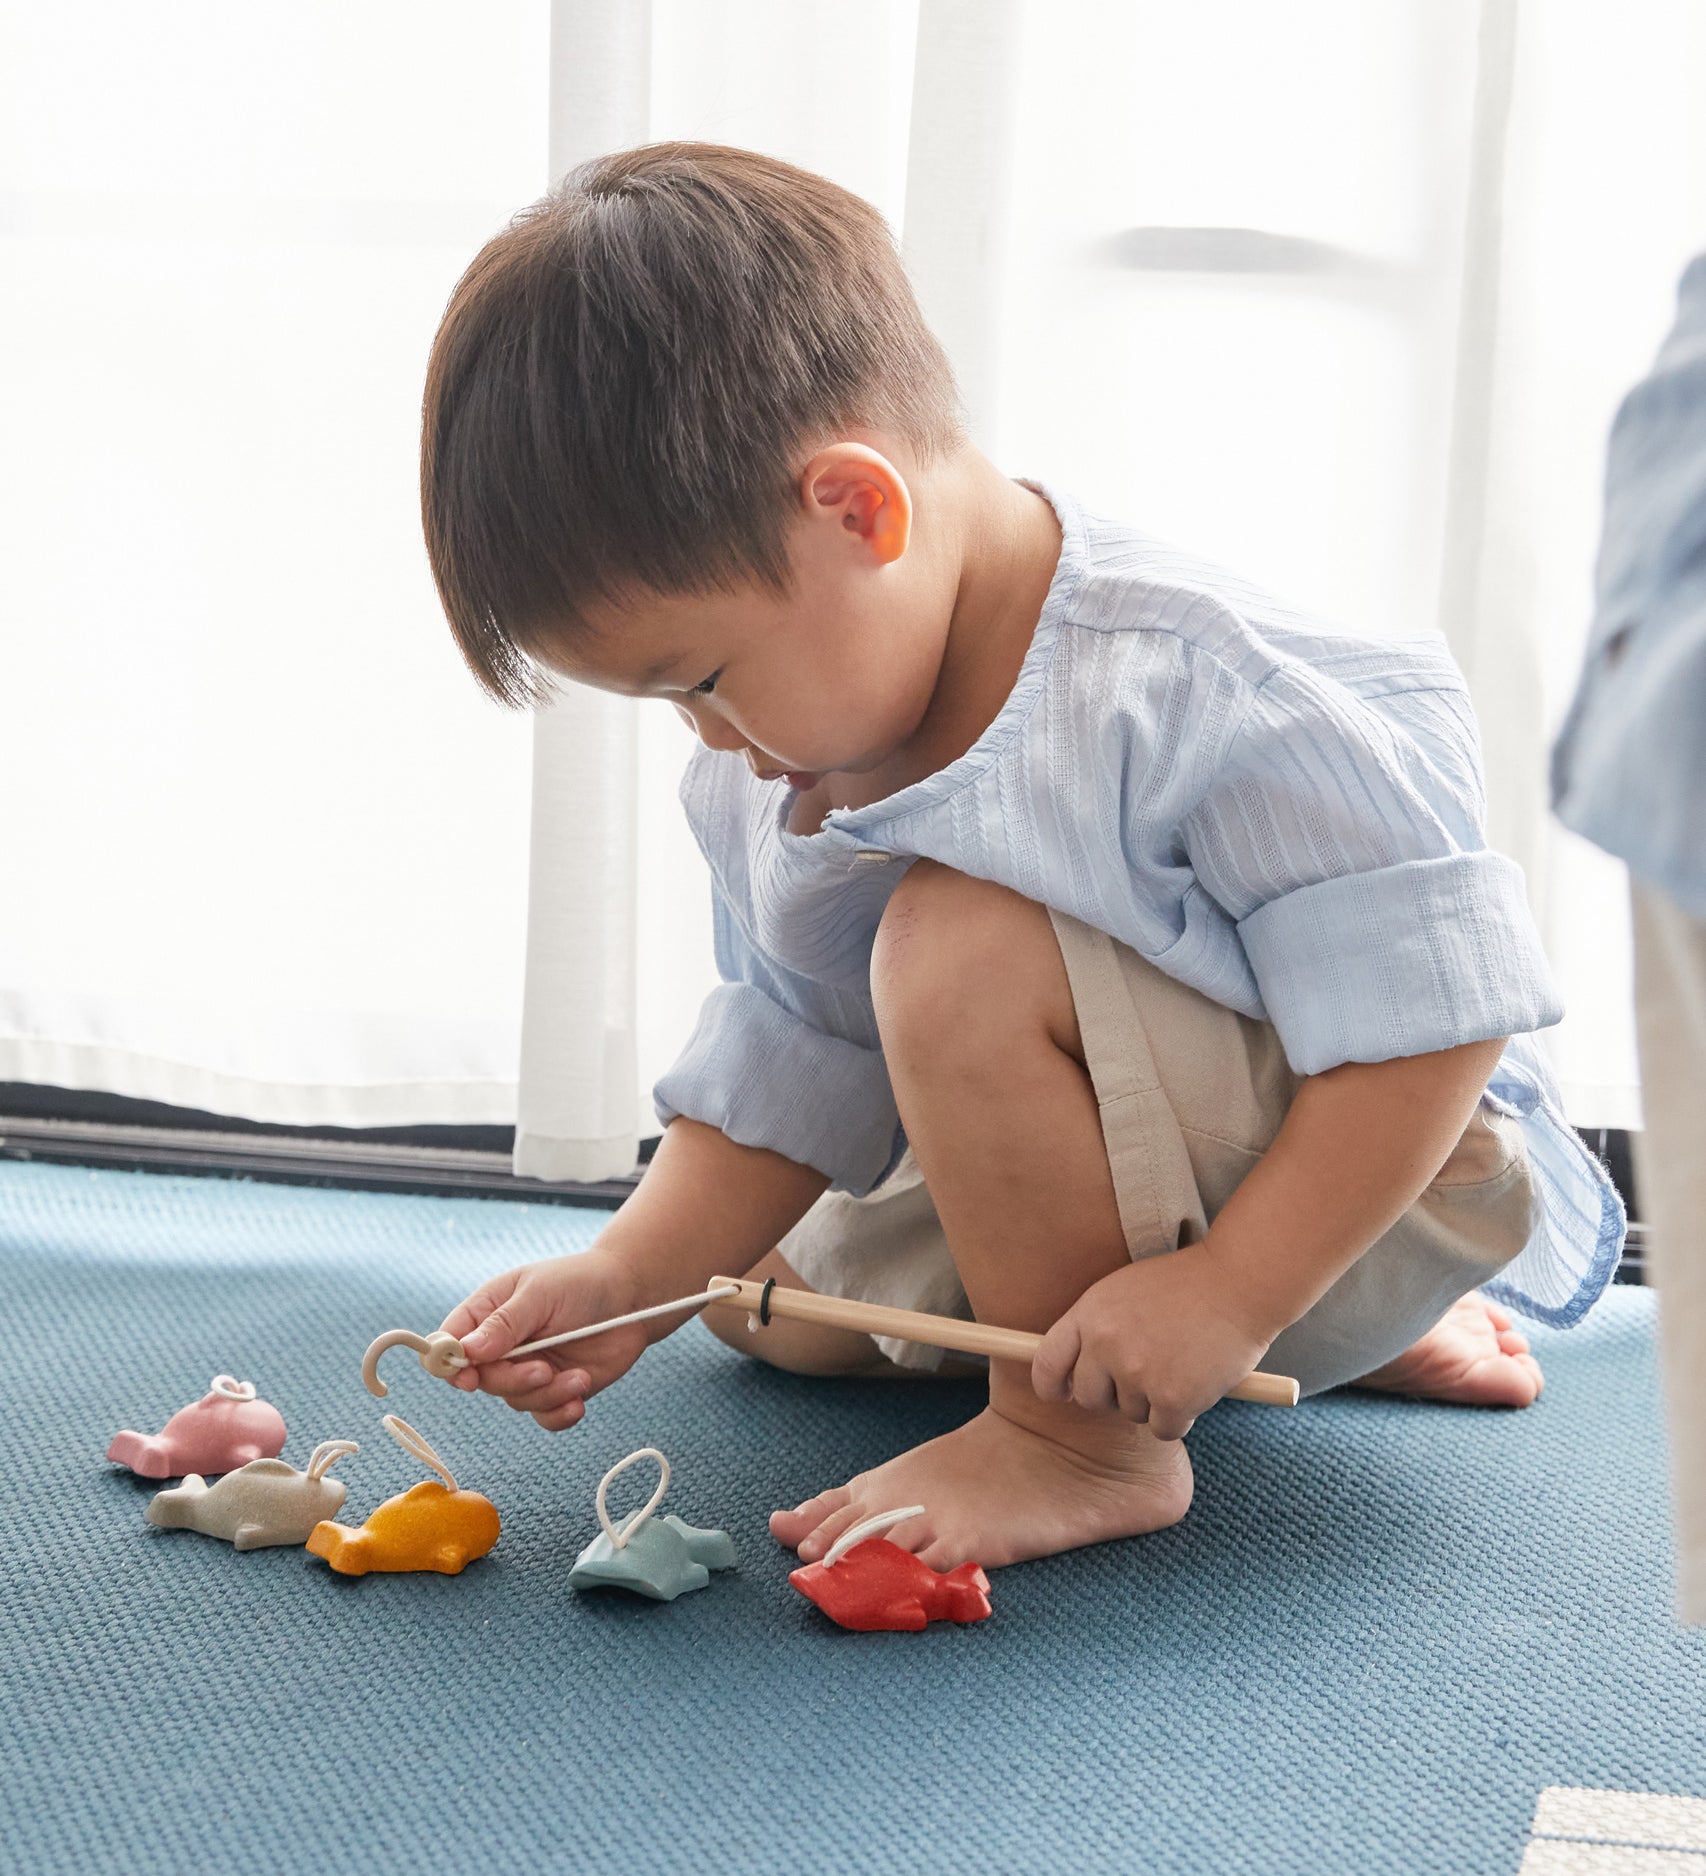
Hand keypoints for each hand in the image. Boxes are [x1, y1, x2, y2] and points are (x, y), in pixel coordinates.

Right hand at [440, 1253, 648, 1430]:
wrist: (631, 1297)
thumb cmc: (582, 1282)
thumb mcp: (540, 1293)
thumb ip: (504, 1323)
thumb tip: (465, 1351)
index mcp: (488, 1312)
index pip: (449, 1343)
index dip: (450, 1364)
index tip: (469, 1377)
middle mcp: (503, 1345)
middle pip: (482, 1380)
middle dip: (513, 1380)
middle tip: (544, 1370)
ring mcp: (528, 1368)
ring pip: (516, 1401)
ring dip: (547, 1394)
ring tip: (580, 1377)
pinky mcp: (555, 1388)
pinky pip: (543, 1416)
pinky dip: (559, 1414)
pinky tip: (579, 1400)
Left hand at [1031, 1244, 1273, 1440]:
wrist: (1240, 1281)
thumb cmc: (1186, 1284)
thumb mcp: (1124, 1289)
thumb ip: (1097, 1326)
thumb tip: (1078, 1370)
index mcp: (1089, 1314)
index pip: (1046, 1363)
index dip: (1052, 1385)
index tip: (1064, 1393)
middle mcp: (1106, 1346)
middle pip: (1089, 1398)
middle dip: (1113, 1396)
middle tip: (1146, 1375)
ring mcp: (1138, 1374)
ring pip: (1131, 1414)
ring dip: (1155, 1400)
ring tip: (1181, 1362)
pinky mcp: (1173, 1399)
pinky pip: (1164, 1429)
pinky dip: (1181, 1416)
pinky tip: (1198, 1382)